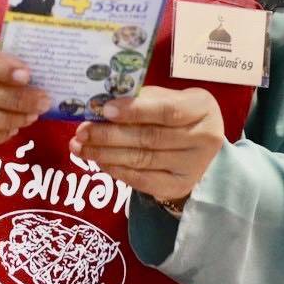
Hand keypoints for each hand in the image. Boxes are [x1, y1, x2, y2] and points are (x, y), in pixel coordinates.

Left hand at [69, 86, 224, 202]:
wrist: (200, 146)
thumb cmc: (177, 113)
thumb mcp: (166, 97)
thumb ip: (141, 99)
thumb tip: (101, 105)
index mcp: (202, 107)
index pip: (167, 110)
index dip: (135, 110)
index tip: (105, 109)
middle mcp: (204, 138)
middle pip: (150, 138)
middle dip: (110, 134)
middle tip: (81, 131)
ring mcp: (193, 166)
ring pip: (142, 159)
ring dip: (106, 154)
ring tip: (80, 147)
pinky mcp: (179, 186)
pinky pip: (142, 180)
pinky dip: (117, 170)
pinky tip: (99, 161)